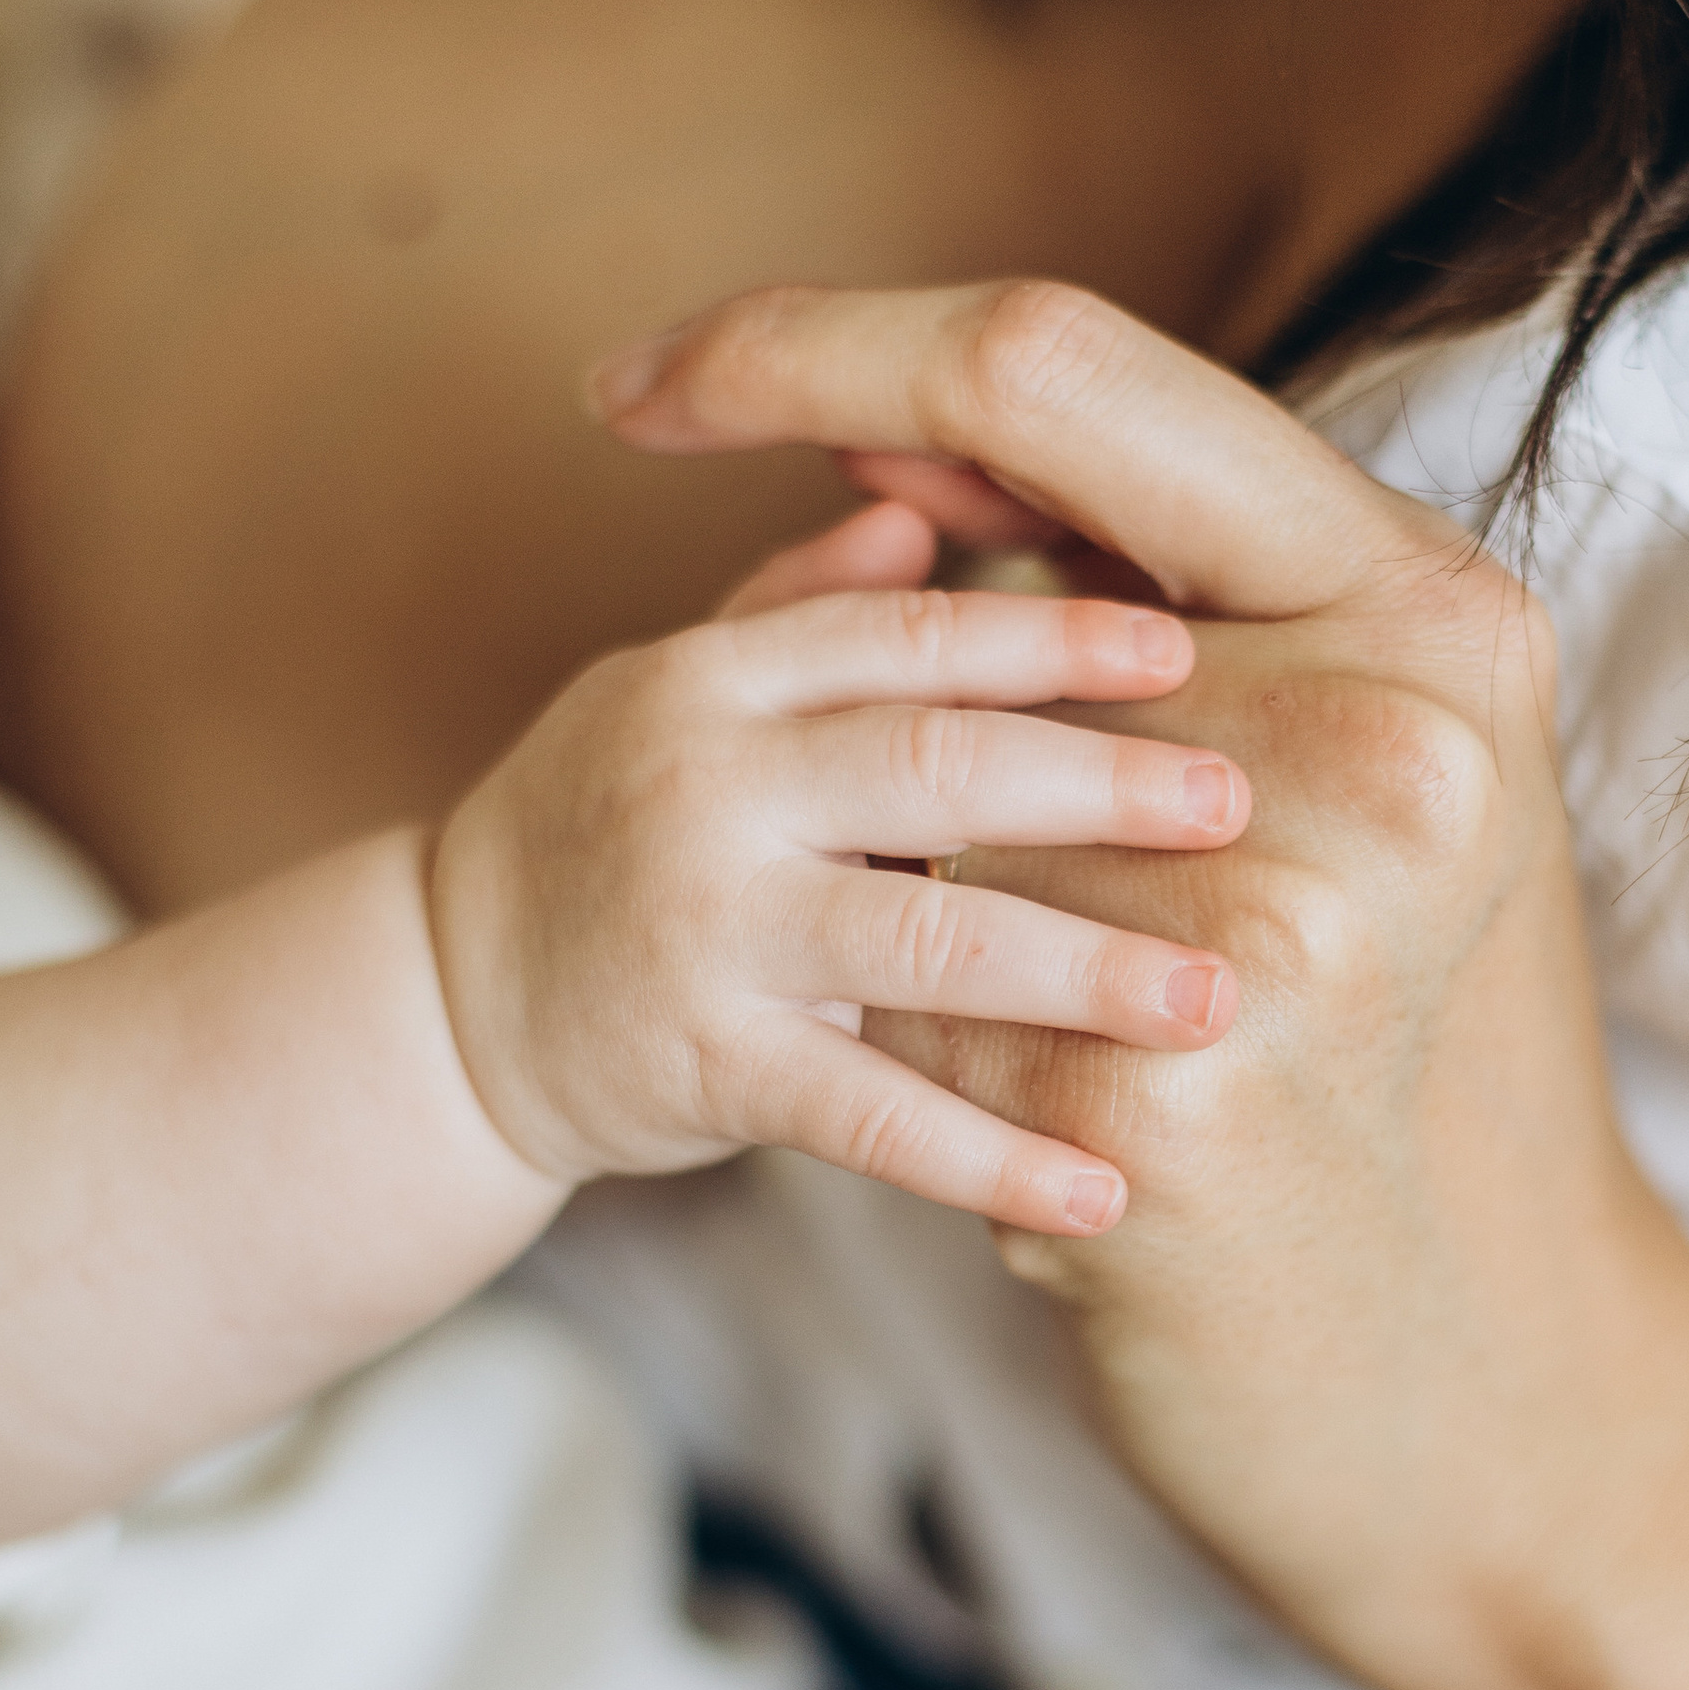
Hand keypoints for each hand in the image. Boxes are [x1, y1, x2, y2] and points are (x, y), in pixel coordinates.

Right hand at [424, 498, 1251, 1234]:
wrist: (449, 998)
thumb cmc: (612, 823)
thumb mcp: (687, 690)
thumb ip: (812, 613)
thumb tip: (922, 500)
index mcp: (722, 677)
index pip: (907, 634)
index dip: (1049, 637)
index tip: (1187, 649)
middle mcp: (707, 786)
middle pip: (928, 767)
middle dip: (1095, 788)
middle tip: (1238, 806)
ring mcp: (704, 930)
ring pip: (916, 945)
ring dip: (1074, 975)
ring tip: (1210, 1000)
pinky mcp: (703, 1065)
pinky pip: (864, 1117)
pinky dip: (987, 1159)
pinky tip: (1101, 1190)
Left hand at [588, 283, 1688, 1689]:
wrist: (1510, 1397)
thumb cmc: (1406, 1072)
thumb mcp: (1357, 797)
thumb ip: (1159, 613)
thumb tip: (886, 441)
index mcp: (1437, 614)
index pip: (1052, 366)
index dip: (812, 338)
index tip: (650, 374)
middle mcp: (1386, 740)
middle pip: (962, 640)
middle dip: (893, 756)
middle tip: (838, 824)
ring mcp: (1284, 930)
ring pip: (922, 838)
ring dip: (912, 933)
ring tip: (1034, 1042)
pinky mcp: (1169, 1113)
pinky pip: (916, 1028)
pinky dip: (925, 1081)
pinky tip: (1045, 1153)